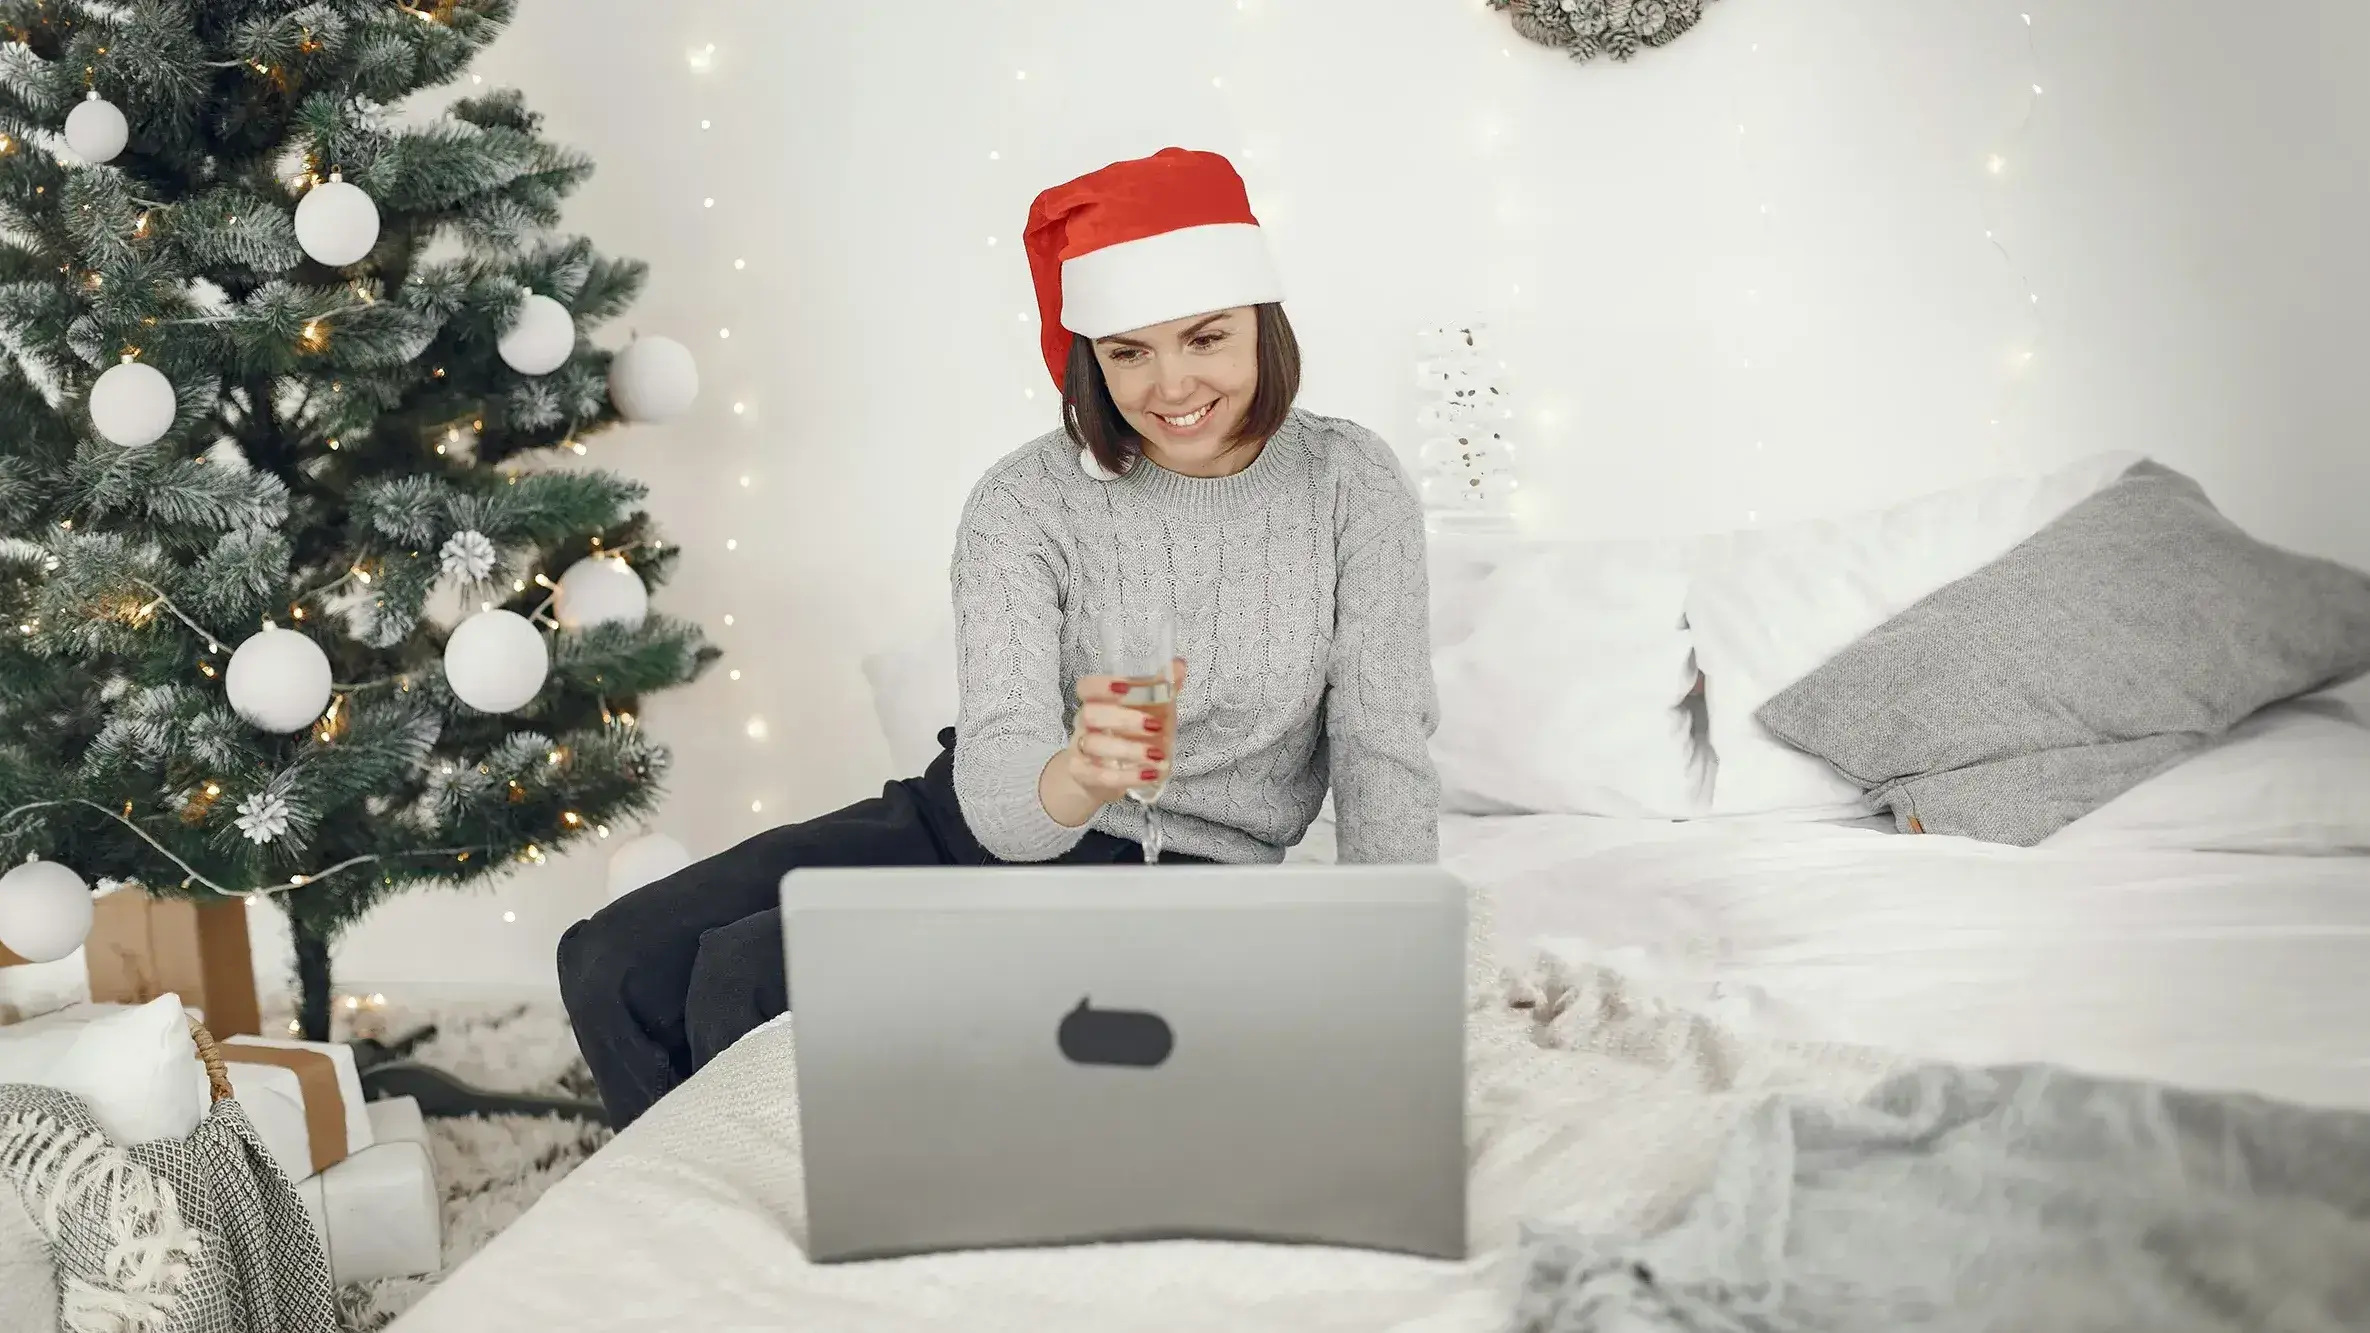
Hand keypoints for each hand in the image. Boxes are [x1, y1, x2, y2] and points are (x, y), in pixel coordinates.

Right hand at [1039, 658, 1184, 826]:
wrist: (1105, 774)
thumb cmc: (1129, 734)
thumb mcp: (1150, 711)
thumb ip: (1162, 689)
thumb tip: (1179, 664)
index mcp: (1097, 701)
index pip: (1086, 687)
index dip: (1102, 685)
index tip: (1126, 687)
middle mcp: (1085, 723)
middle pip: (1090, 714)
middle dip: (1124, 719)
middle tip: (1155, 726)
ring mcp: (1081, 750)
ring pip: (1093, 745)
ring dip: (1129, 749)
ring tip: (1158, 755)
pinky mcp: (1084, 775)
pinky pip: (1099, 776)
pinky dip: (1127, 776)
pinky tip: (1150, 774)